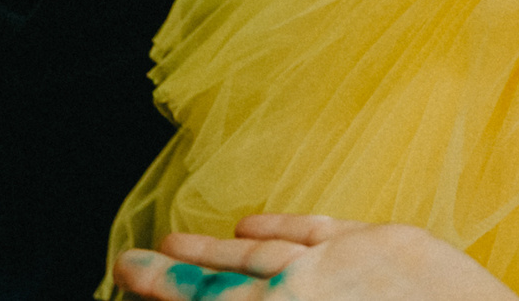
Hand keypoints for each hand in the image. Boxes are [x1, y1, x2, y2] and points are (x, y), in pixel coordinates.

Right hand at [116, 217, 518, 299]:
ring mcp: (347, 258)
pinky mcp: (390, 239)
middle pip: (229, 276)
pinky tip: (253, 224)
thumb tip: (243, 297)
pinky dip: (282, 226)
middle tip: (136, 256)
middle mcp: (305, 286)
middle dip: (178, 269)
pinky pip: (321, 227)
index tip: (128, 268)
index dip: (164, 288)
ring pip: (269, 248)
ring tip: (181, 240)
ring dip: (220, 246)